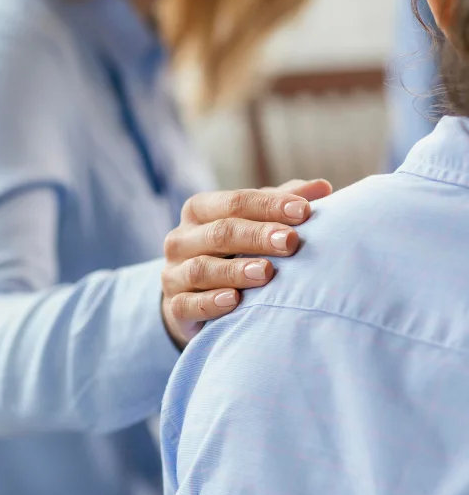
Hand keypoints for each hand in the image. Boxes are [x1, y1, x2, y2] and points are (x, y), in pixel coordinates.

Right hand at [161, 179, 332, 348]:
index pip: (233, 202)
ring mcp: (174, 274)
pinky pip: (187, 304)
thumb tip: (322, 188)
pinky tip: (234, 301)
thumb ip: (281, 205)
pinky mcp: (175, 306)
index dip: (268, 205)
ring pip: (201, 269)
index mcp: (200, 211)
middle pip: (218, 233)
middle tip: (290, 242)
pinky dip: (210, 303)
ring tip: (266, 273)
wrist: (193, 296)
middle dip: (256, 236)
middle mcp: (181, 239)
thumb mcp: (253, 223)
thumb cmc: (231, 252)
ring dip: (234, 270)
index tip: (304, 211)